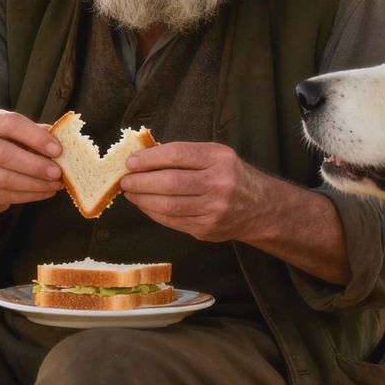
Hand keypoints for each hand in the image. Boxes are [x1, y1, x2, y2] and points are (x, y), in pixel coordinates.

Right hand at [0, 109, 63, 214]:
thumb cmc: (8, 145)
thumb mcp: (21, 133)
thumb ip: (39, 133)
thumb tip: (64, 139)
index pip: (12, 124)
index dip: (35, 137)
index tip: (57, 149)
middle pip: (4, 155)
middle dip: (34, 165)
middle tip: (57, 172)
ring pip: (5, 179)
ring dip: (35, 184)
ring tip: (56, 184)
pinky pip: (6, 195)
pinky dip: (30, 195)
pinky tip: (46, 191)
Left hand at [120, 141, 266, 242]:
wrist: (260, 208)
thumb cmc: (230, 175)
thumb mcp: (215, 156)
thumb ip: (184, 155)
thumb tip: (142, 158)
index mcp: (219, 159)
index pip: (177, 155)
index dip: (149, 158)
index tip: (130, 162)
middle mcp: (219, 184)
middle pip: (170, 182)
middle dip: (141, 181)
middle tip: (125, 180)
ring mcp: (214, 210)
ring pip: (168, 206)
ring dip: (143, 199)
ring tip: (131, 192)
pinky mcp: (207, 229)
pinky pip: (172, 221)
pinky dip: (153, 212)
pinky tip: (145, 205)